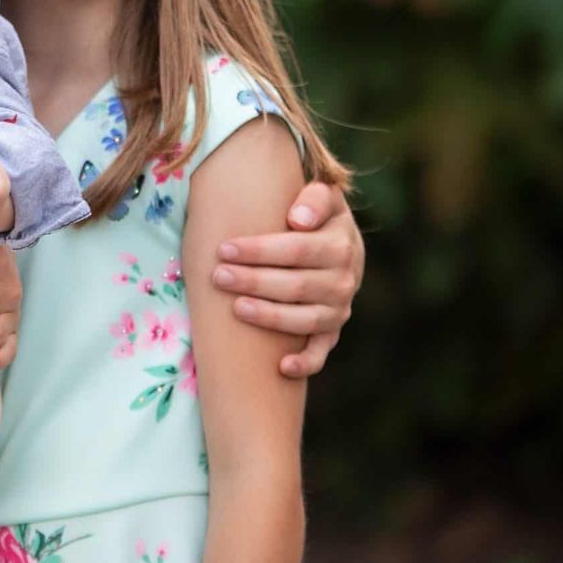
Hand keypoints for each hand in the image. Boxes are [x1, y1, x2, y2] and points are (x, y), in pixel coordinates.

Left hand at [213, 179, 363, 377]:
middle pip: (297, 286)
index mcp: (341, 243)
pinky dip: (306, 362)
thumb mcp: (323, 195)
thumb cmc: (315, 214)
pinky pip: (322, 351)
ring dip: (270, 317)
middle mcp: (344, 279)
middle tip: (218, 276)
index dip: (260, 251)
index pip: (299, 250)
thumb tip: (297, 219)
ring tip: (235, 308)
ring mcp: (339, 307)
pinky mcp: (332, 330)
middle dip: (254, 282)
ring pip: (306, 320)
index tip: (224, 249)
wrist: (338, 240)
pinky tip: (281, 367)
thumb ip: (315, 198)